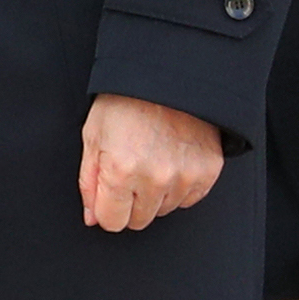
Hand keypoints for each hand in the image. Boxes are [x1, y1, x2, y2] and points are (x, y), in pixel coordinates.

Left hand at [79, 93, 222, 232]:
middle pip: (139, 220)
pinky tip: (171, 161)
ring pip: (164, 210)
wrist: (168, 76)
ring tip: (151, 161)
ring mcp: (186, 176)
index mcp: (121, 171)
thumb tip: (93, 218)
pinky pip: (189, 199)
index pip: (113, 222)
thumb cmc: (124, 103)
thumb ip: (90, 182)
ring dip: (155, 194)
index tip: (108, 195)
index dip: (106, 209)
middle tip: (129, 172)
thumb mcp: (93, 137)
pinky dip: (179, 186)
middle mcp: (155, 179)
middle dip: (130, 203)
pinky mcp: (208, 171)